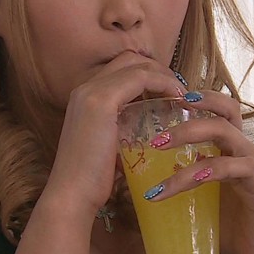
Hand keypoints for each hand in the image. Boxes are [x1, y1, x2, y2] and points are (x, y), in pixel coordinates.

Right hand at [42, 52, 187, 219]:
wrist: (72, 194)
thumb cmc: (91, 180)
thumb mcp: (107, 146)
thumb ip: (120, 130)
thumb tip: (144, 132)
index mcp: (83, 97)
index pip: (120, 68)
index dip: (148, 73)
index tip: (168, 91)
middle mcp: (84, 88)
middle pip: (128, 59)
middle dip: (158, 69)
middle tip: (178, 89)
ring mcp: (91, 92)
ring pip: (136, 64)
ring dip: (164, 74)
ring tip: (182, 93)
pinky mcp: (101, 101)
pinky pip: (141, 78)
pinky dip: (163, 83)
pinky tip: (177, 98)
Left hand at [142, 90, 253, 253]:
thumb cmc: (226, 223)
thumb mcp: (197, 196)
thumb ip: (177, 179)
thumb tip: (132, 179)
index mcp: (232, 146)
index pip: (220, 108)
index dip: (198, 97)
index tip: (166, 99)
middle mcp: (246, 148)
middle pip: (223, 112)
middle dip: (186, 118)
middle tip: (155, 135)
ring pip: (225, 134)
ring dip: (189, 138)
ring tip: (158, 150)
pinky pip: (236, 167)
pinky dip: (208, 170)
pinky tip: (187, 180)